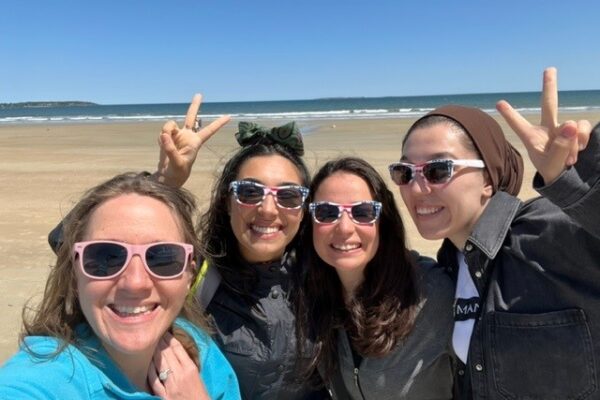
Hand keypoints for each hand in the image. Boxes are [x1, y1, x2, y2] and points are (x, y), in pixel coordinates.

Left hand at [148, 331, 210, 399]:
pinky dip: (151, 371)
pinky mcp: (164, 395)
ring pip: (160, 364)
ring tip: (151, 345)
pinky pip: (155, 380)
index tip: (165, 332)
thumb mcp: (199, 377)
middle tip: (156, 334)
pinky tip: (148, 364)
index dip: (170, 339)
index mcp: (191, 368)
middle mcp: (180, 374)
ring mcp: (171, 385)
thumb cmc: (201, 395)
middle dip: (161, 343)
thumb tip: (178, 354)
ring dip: (155, 353)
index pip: (178, 349)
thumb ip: (189, 366)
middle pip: (167, 354)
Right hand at [155, 94, 230, 186]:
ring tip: (165, 142)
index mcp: (195, 142)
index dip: (218, 124)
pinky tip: (163, 147)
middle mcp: (188, 136)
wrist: (168, 176)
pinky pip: (163, 132)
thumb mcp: (176, 162)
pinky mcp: (168, 137)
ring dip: (167, 130)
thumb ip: (170, 148)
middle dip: (195, 105)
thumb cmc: (177, 172)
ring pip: (170, 124)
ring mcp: (178, 135)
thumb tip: (165, 134)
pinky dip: (161, 139)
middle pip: (192, 117)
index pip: (209, 131)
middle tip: (199, 94)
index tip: (229, 117)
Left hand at [496, 67, 591, 183]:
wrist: (567, 177)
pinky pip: (583, 127)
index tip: (498, 103)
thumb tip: (571, 124)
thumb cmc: (552, 171)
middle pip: (549, 103)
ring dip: (573, 143)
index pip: (518, 124)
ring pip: (572, 125)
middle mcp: (547, 129)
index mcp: (532, 137)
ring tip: (569, 159)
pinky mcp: (578, 130)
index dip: (510, 114)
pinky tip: (580, 150)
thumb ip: (560, 147)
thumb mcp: (552, 165)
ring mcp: (563, 128)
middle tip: (549, 69)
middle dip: (550, 86)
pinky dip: (583, 139)